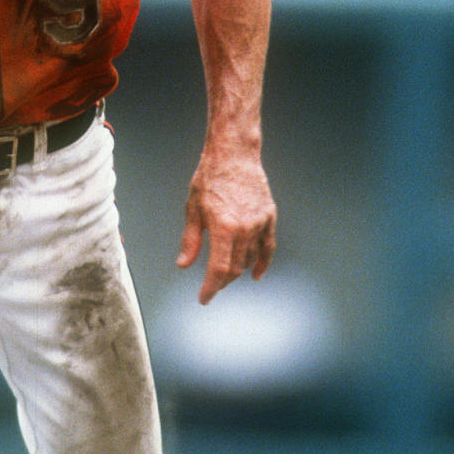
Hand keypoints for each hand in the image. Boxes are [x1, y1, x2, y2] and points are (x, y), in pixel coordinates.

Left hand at [176, 150, 276, 304]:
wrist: (234, 155)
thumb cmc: (209, 179)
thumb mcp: (193, 209)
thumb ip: (190, 240)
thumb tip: (184, 264)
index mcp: (224, 228)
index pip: (218, 269)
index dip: (210, 288)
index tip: (204, 298)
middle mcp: (245, 229)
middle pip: (235, 268)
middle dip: (222, 282)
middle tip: (211, 287)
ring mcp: (260, 223)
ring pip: (250, 259)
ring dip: (237, 271)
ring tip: (225, 275)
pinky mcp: (269, 217)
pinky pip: (268, 247)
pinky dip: (263, 263)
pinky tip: (256, 274)